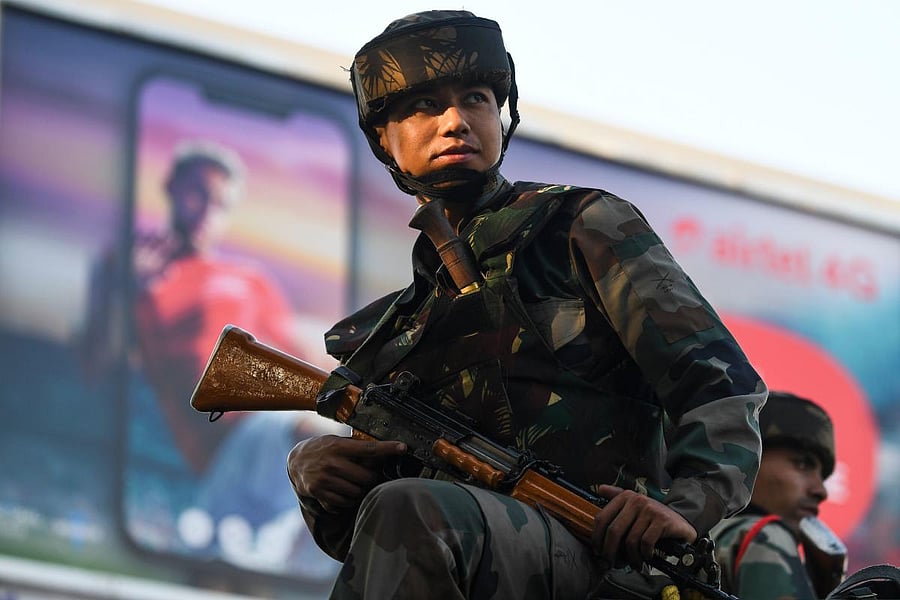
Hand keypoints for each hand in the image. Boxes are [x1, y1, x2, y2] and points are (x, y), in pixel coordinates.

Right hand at [286, 434, 406, 512]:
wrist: (295, 461)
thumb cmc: (321, 449)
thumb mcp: (336, 441)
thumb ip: (355, 447)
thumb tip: (382, 452)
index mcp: (338, 447)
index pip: (369, 449)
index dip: (387, 448)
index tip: (402, 448)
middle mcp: (331, 463)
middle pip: (366, 478)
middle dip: (371, 478)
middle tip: (367, 475)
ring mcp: (324, 480)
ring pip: (356, 493)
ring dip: (359, 490)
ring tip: (352, 482)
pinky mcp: (319, 494)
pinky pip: (343, 503)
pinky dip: (346, 500)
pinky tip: (342, 490)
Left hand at [592, 485, 697, 569]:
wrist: (680, 522)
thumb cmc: (652, 518)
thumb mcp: (634, 505)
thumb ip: (616, 496)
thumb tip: (600, 488)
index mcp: (625, 497)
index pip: (602, 518)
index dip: (597, 537)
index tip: (598, 551)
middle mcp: (636, 501)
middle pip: (614, 531)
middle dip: (610, 551)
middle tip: (611, 563)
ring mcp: (649, 510)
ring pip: (630, 540)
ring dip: (631, 557)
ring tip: (634, 563)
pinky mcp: (662, 520)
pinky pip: (646, 542)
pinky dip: (645, 554)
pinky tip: (647, 556)